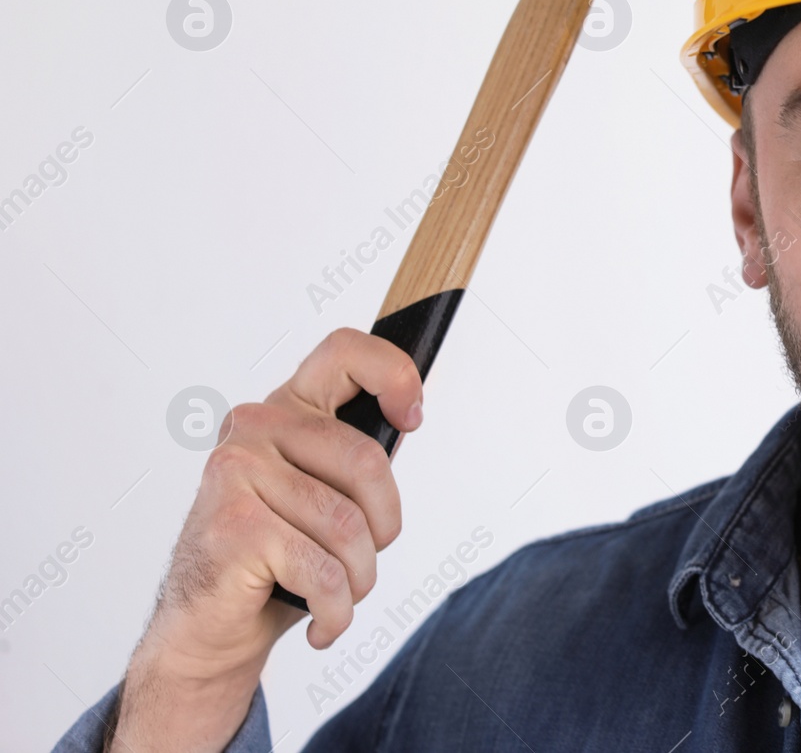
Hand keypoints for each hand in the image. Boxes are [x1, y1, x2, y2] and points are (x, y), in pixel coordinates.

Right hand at [110, 328, 423, 751]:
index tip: (410, 418)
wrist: (209, 629)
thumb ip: (355, 459)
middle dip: (384, 526)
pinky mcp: (234, 526)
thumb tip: (407, 416)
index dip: (393, 375)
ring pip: (348, 527)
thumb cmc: (276, 561)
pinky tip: (321, 623)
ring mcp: (236, 473)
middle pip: (367, 461)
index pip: (343, 353)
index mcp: (284, 412)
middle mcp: (254, 429)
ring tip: (337, 595)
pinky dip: (336, 610)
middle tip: (365, 558)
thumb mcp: (325, 496)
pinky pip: (323, 571)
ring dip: (358, 579)